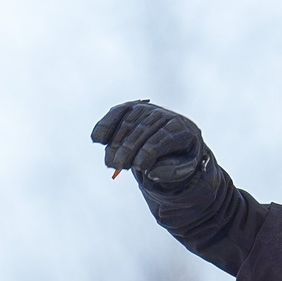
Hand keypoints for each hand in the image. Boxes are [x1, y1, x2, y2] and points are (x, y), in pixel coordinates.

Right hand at [91, 101, 207, 191]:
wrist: (174, 138)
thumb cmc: (178, 156)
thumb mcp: (183, 168)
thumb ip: (172, 171)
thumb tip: (151, 173)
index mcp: (180, 129)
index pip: (162, 139)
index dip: (147, 154)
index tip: (139, 168)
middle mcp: (163, 115)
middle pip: (142, 131)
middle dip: (127, 149)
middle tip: (117, 166)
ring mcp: (146, 109)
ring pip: (127, 123)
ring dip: (115, 143)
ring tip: (110, 162)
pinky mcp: (131, 107)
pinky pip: (116, 113)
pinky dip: (105, 125)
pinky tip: (97, 140)